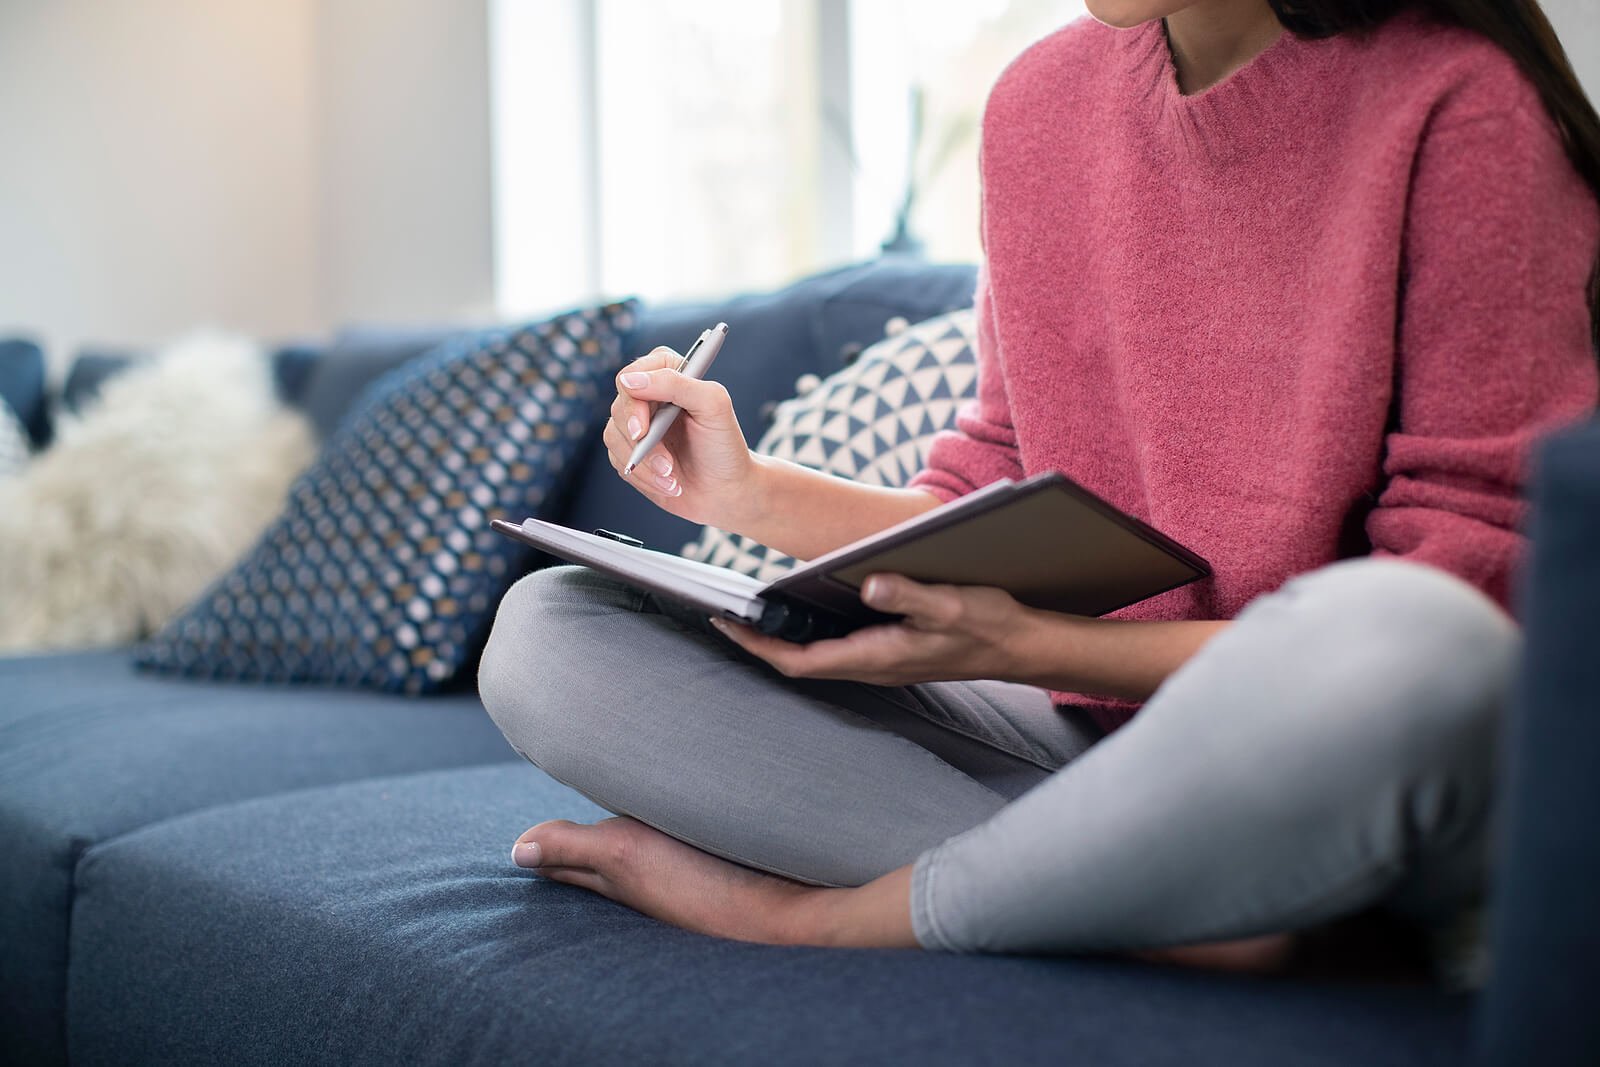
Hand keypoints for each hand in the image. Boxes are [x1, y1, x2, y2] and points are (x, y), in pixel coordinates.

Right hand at [603, 348, 758, 527]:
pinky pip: (618, 460)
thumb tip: (630, 381)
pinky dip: (643, 475)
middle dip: (640, 439)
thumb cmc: (723, 445)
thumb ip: (676, 384)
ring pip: (614, 436)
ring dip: (644, 462)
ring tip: (671, 475)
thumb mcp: (712, 405)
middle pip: (620, 406)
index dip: (634, 400)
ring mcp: (637, 424)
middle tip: (663, 462)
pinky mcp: (629, 451)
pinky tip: (668, 484)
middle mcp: (649, 396)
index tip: (644, 428)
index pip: (634, 374)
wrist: (725, 489)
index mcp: (669, 373)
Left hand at [710, 573, 1032, 686]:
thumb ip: (911, 595)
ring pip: (816, 654)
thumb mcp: (952, 603)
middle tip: (723, 611)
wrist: (1023, 647)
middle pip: (798, 660)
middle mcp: (872, 665)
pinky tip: (805, 606)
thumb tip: (870, 586)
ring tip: (752, 606)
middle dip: (758, 639)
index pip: (799, 660)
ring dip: (782, 636)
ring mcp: (880, 661)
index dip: (758, 644)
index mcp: (876, 656)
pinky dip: (810, 630)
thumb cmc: (989, 625)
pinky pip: (836, 647)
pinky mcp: (891, 651)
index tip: (725, 623)